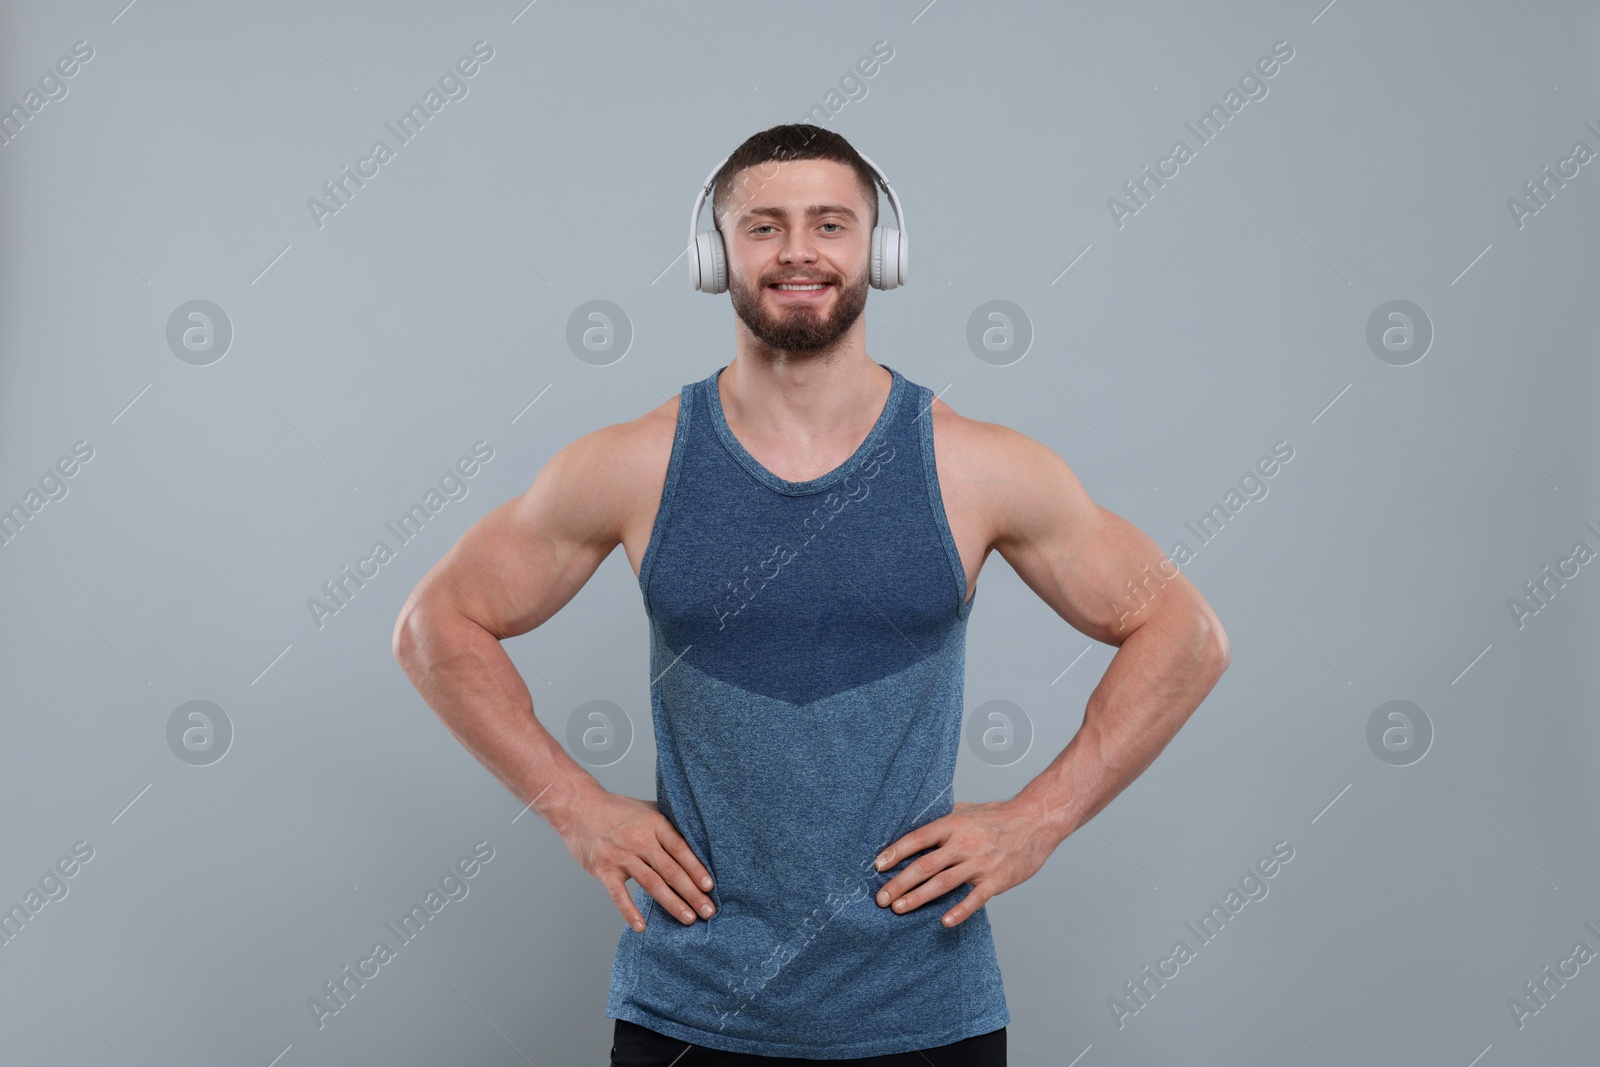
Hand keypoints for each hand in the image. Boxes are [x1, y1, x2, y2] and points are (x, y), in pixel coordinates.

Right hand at [557, 790, 715, 930]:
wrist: (579, 808)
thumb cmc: (618, 810)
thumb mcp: (648, 808)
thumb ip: (671, 822)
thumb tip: (699, 836)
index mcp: (654, 824)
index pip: (681, 849)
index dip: (696, 868)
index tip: (710, 887)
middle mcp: (640, 840)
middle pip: (670, 870)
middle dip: (692, 893)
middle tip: (708, 911)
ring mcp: (621, 856)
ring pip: (651, 884)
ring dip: (672, 903)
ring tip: (689, 918)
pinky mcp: (604, 869)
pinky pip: (619, 894)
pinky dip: (630, 911)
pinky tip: (642, 927)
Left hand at [871, 800, 1057, 926]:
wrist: (1036, 821)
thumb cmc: (999, 816)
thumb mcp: (967, 809)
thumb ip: (943, 817)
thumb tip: (915, 820)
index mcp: (953, 824)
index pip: (918, 838)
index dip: (896, 852)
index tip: (877, 865)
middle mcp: (963, 843)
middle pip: (925, 865)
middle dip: (900, 883)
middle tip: (881, 898)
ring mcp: (980, 863)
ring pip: (944, 883)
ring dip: (919, 897)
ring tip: (899, 909)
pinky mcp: (996, 880)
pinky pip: (975, 898)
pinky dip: (960, 911)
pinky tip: (944, 921)